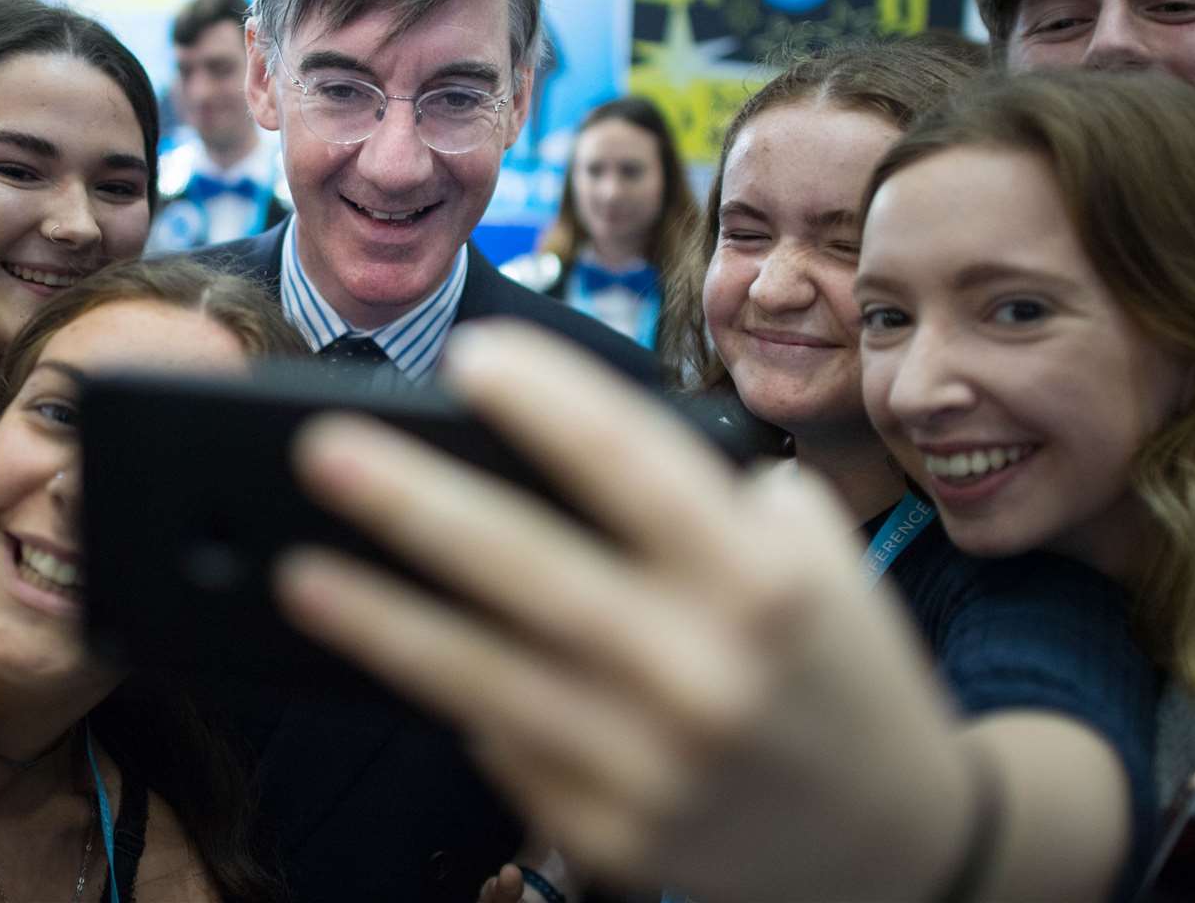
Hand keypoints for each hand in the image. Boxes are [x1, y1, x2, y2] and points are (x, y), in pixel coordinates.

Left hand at [277, 322, 971, 901]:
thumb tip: (553, 453)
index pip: (633, 465)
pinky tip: (397, 654)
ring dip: (382, 622)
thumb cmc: (840, 664)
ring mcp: (656, 767)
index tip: (466, 353)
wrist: (895, 840)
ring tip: (298, 569)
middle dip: (416, 505)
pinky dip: (451, 701)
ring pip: (486, 679)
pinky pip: (508, 755)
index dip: (544, 399)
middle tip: (322, 451)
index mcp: (763, 579)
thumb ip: (707, 500)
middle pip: (531, 571)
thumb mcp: (816, 558)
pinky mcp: (617, 837)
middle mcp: (707, 671)